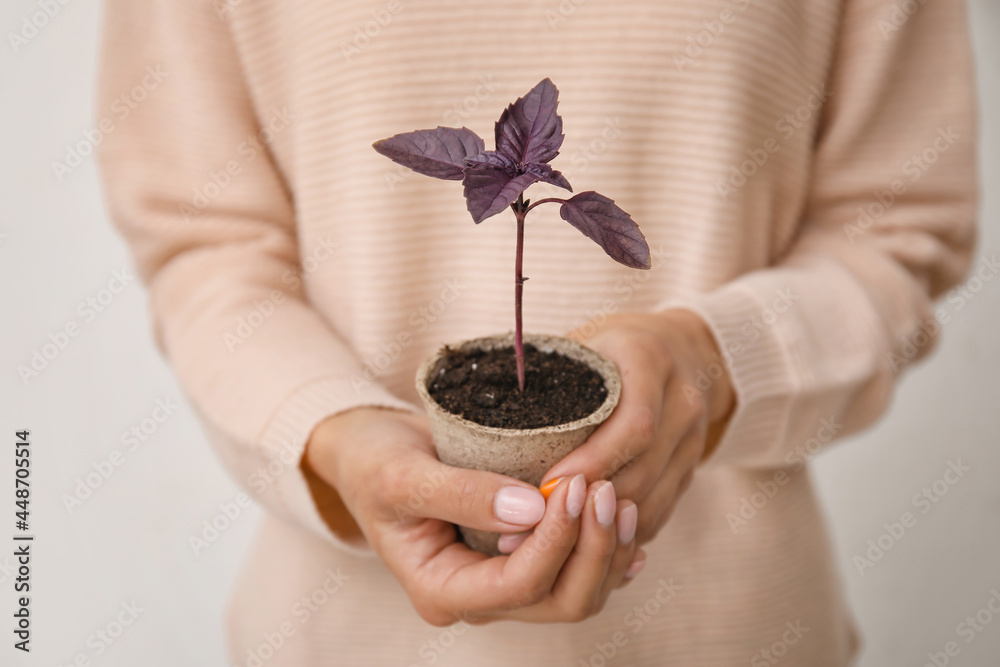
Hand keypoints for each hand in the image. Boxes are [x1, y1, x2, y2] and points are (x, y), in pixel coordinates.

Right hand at [302, 407, 643, 625]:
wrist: (371, 452)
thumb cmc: (376, 462)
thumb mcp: (402, 474)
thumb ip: (462, 492)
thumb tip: (530, 509)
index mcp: (440, 589)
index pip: (518, 585)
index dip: (555, 541)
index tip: (573, 485)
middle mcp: (475, 596)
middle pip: (558, 601)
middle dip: (591, 549)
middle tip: (606, 490)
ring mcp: (498, 582)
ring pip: (575, 592)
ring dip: (604, 550)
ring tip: (619, 497)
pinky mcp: (517, 559)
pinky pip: (575, 572)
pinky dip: (605, 550)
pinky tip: (628, 524)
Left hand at [542, 309, 735, 545]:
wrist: (683, 347)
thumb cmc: (611, 347)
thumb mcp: (580, 344)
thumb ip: (542, 378)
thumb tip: (477, 421)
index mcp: (650, 361)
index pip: (633, 425)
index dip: (592, 461)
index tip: (546, 485)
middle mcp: (681, 402)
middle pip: (642, 470)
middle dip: (588, 507)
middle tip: (533, 529)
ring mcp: (693, 440)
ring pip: (651, 501)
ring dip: (601, 530)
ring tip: (546, 547)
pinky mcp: (690, 469)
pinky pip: (658, 513)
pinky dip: (618, 533)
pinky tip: (580, 546)